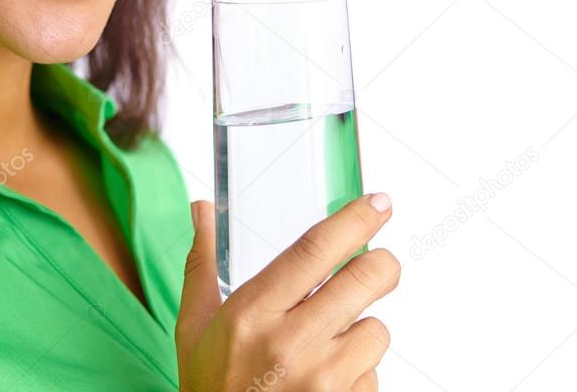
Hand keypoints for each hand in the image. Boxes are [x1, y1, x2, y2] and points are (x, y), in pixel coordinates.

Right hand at [175, 192, 398, 391]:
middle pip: (365, 279)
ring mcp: (324, 380)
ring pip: (377, 329)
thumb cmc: (211, 388)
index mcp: (253, 313)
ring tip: (327, 342)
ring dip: (362, 328)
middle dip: (382, 264)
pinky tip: (327, 378)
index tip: (378, 203)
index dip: (355, 220)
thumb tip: (201, 209)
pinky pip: (374, 373)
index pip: (315, 250)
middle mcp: (292, 343)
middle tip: (377, 264)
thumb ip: (203, 263)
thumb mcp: (195, 326)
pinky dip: (359, 370)